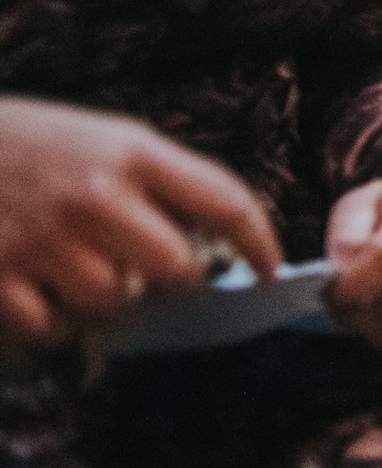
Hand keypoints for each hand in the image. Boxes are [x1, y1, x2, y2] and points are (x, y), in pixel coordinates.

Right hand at [0, 98, 280, 345]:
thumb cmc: (24, 144)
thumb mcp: (100, 139)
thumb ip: (155, 181)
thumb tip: (212, 240)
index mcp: (130, 152)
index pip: (224, 200)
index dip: (259, 242)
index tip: (271, 271)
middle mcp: (94, 195)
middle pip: (177, 267)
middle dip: (175, 278)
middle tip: (158, 274)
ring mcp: (44, 240)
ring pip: (117, 301)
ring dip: (108, 297)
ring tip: (79, 270)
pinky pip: (57, 328)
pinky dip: (55, 321)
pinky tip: (38, 290)